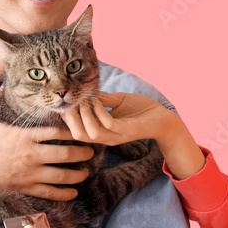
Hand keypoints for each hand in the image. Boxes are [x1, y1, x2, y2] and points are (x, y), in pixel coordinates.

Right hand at [0, 88, 95, 200]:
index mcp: (24, 136)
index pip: (57, 133)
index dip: (72, 132)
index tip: (80, 131)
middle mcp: (31, 155)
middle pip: (66, 154)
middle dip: (82, 153)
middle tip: (91, 152)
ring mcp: (29, 174)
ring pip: (61, 176)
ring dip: (77, 175)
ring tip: (85, 172)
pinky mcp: (24, 188)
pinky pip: (49, 192)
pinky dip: (63, 194)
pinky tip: (72, 193)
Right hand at [61, 92, 175, 145]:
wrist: (163, 117)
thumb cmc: (140, 109)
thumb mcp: (116, 101)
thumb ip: (101, 98)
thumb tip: (82, 90)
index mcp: (101, 131)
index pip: (76, 130)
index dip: (67, 117)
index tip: (65, 100)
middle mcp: (106, 137)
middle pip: (78, 135)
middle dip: (71, 118)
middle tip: (73, 101)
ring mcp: (116, 136)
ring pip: (90, 133)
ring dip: (84, 114)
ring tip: (86, 100)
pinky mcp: (126, 131)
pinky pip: (107, 124)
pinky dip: (99, 111)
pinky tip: (98, 101)